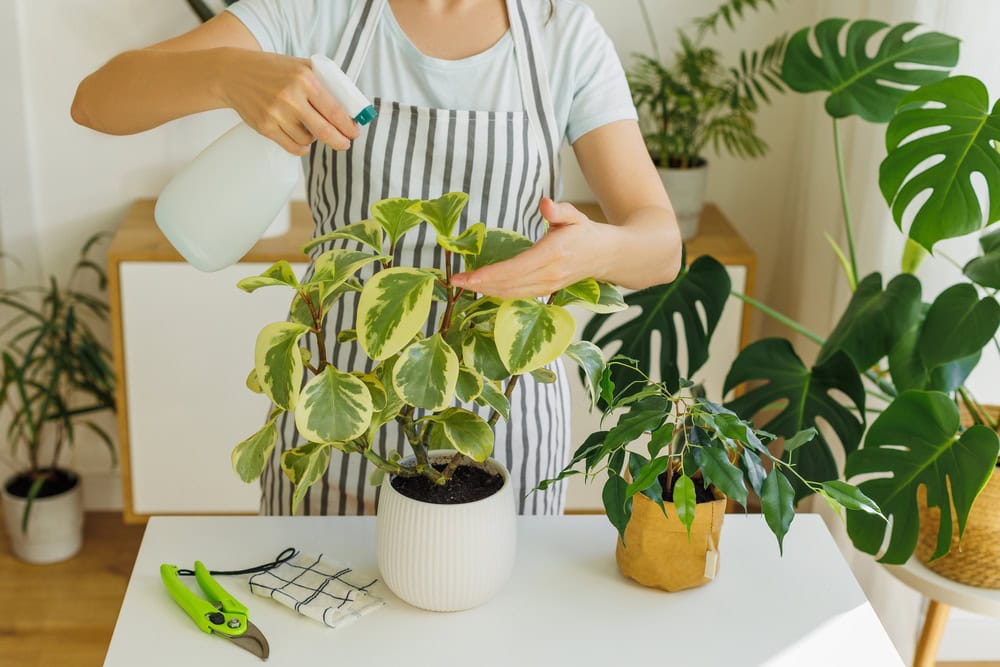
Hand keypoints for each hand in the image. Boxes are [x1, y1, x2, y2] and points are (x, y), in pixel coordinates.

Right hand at [222, 50, 359, 155]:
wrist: (233, 74)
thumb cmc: (271, 69)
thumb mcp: (299, 65)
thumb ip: (322, 81)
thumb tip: (348, 105)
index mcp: (304, 79)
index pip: (334, 110)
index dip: (348, 125)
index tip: (354, 132)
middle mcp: (290, 97)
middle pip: (324, 130)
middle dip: (340, 141)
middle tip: (345, 144)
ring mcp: (276, 113)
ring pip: (308, 140)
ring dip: (314, 139)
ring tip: (310, 128)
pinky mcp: (265, 127)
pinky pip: (292, 147)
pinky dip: (302, 147)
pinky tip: (303, 142)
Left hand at [451, 198, 612, 298]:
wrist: (606, 256)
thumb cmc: (586, 232)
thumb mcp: (575, 216)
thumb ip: (559, 210)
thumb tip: (544, 203)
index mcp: (553, 255)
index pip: (515, 269)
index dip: (489, 275)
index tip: (467, 276)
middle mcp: (549, 275)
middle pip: (508, 285)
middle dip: (479, 285)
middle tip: (454, 281)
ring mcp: (547, 287)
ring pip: (511, 294)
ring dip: (486, 291)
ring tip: (463, 285)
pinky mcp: (545, 291)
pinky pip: (517, 295)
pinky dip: (498, 293)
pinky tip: (482, 288)